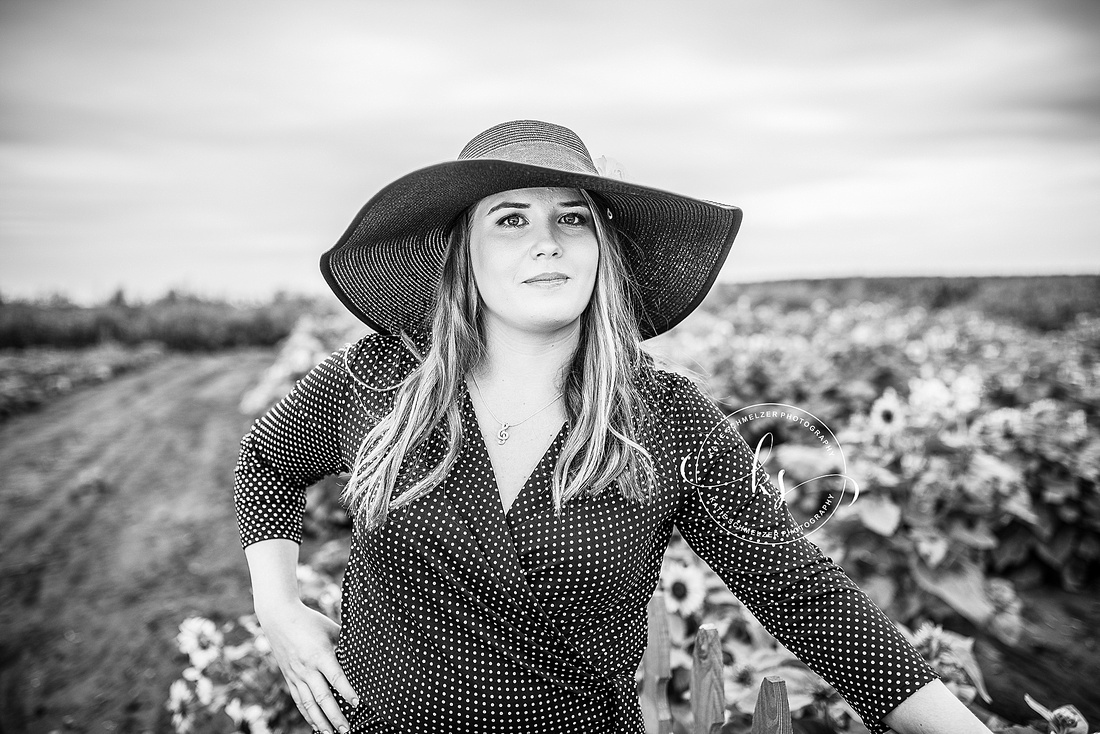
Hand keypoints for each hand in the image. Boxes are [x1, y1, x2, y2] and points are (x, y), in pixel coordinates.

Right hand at [256, 599, 358, 732]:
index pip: (336, 677)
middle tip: (347, 729)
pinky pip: (299, 701)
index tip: (357, 704)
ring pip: (309, 704)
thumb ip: (345, 643)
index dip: (347, 692)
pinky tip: (316, 725)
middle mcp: (306, 668)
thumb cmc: (310, 621)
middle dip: (335, 715)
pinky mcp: (289, 678)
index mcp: (320, 654)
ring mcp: (296, 675)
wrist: (278, 618)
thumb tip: (364, 652)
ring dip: (321, 721)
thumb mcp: (330, 628)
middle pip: (322, 697)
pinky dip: (308, 714)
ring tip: (332, 733)